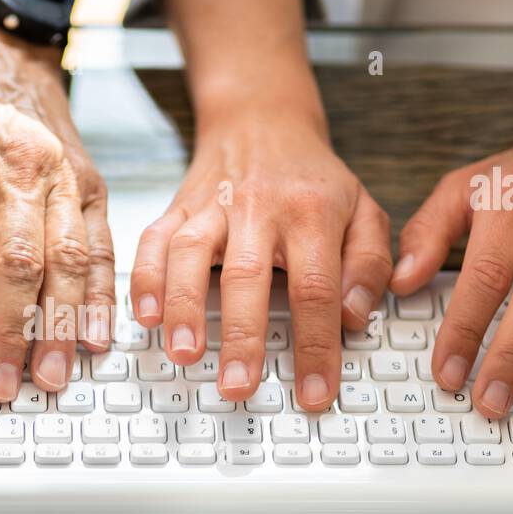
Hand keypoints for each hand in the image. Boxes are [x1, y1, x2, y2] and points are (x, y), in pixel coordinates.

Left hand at [0, 22, 112, 402]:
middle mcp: (15, 159)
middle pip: (19, 258)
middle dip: (12, 330)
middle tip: (4, 383)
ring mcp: (60, 172)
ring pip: (67, 257)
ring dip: (62, 325)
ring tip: (53, 375)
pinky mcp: (89, 183)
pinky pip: (100, 246)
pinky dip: (100, 297)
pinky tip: (96, 336)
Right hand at [130, 110, 391, 408]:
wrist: (262, 120)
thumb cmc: (313, 179)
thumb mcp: (364, 210)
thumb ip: (369, 264)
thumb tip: (357, 317)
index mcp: (312, 212)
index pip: (317, 287)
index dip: (316, 345)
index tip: (314, 393)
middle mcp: (258, 207)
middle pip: (248, 276)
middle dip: (241, 336)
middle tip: (238, 386)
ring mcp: (212, 206)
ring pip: (190, 254)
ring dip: (183, 307)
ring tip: (184, 354)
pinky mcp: (178, 208)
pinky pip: (153, 241)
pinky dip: (144, 279)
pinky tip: (145, 316)